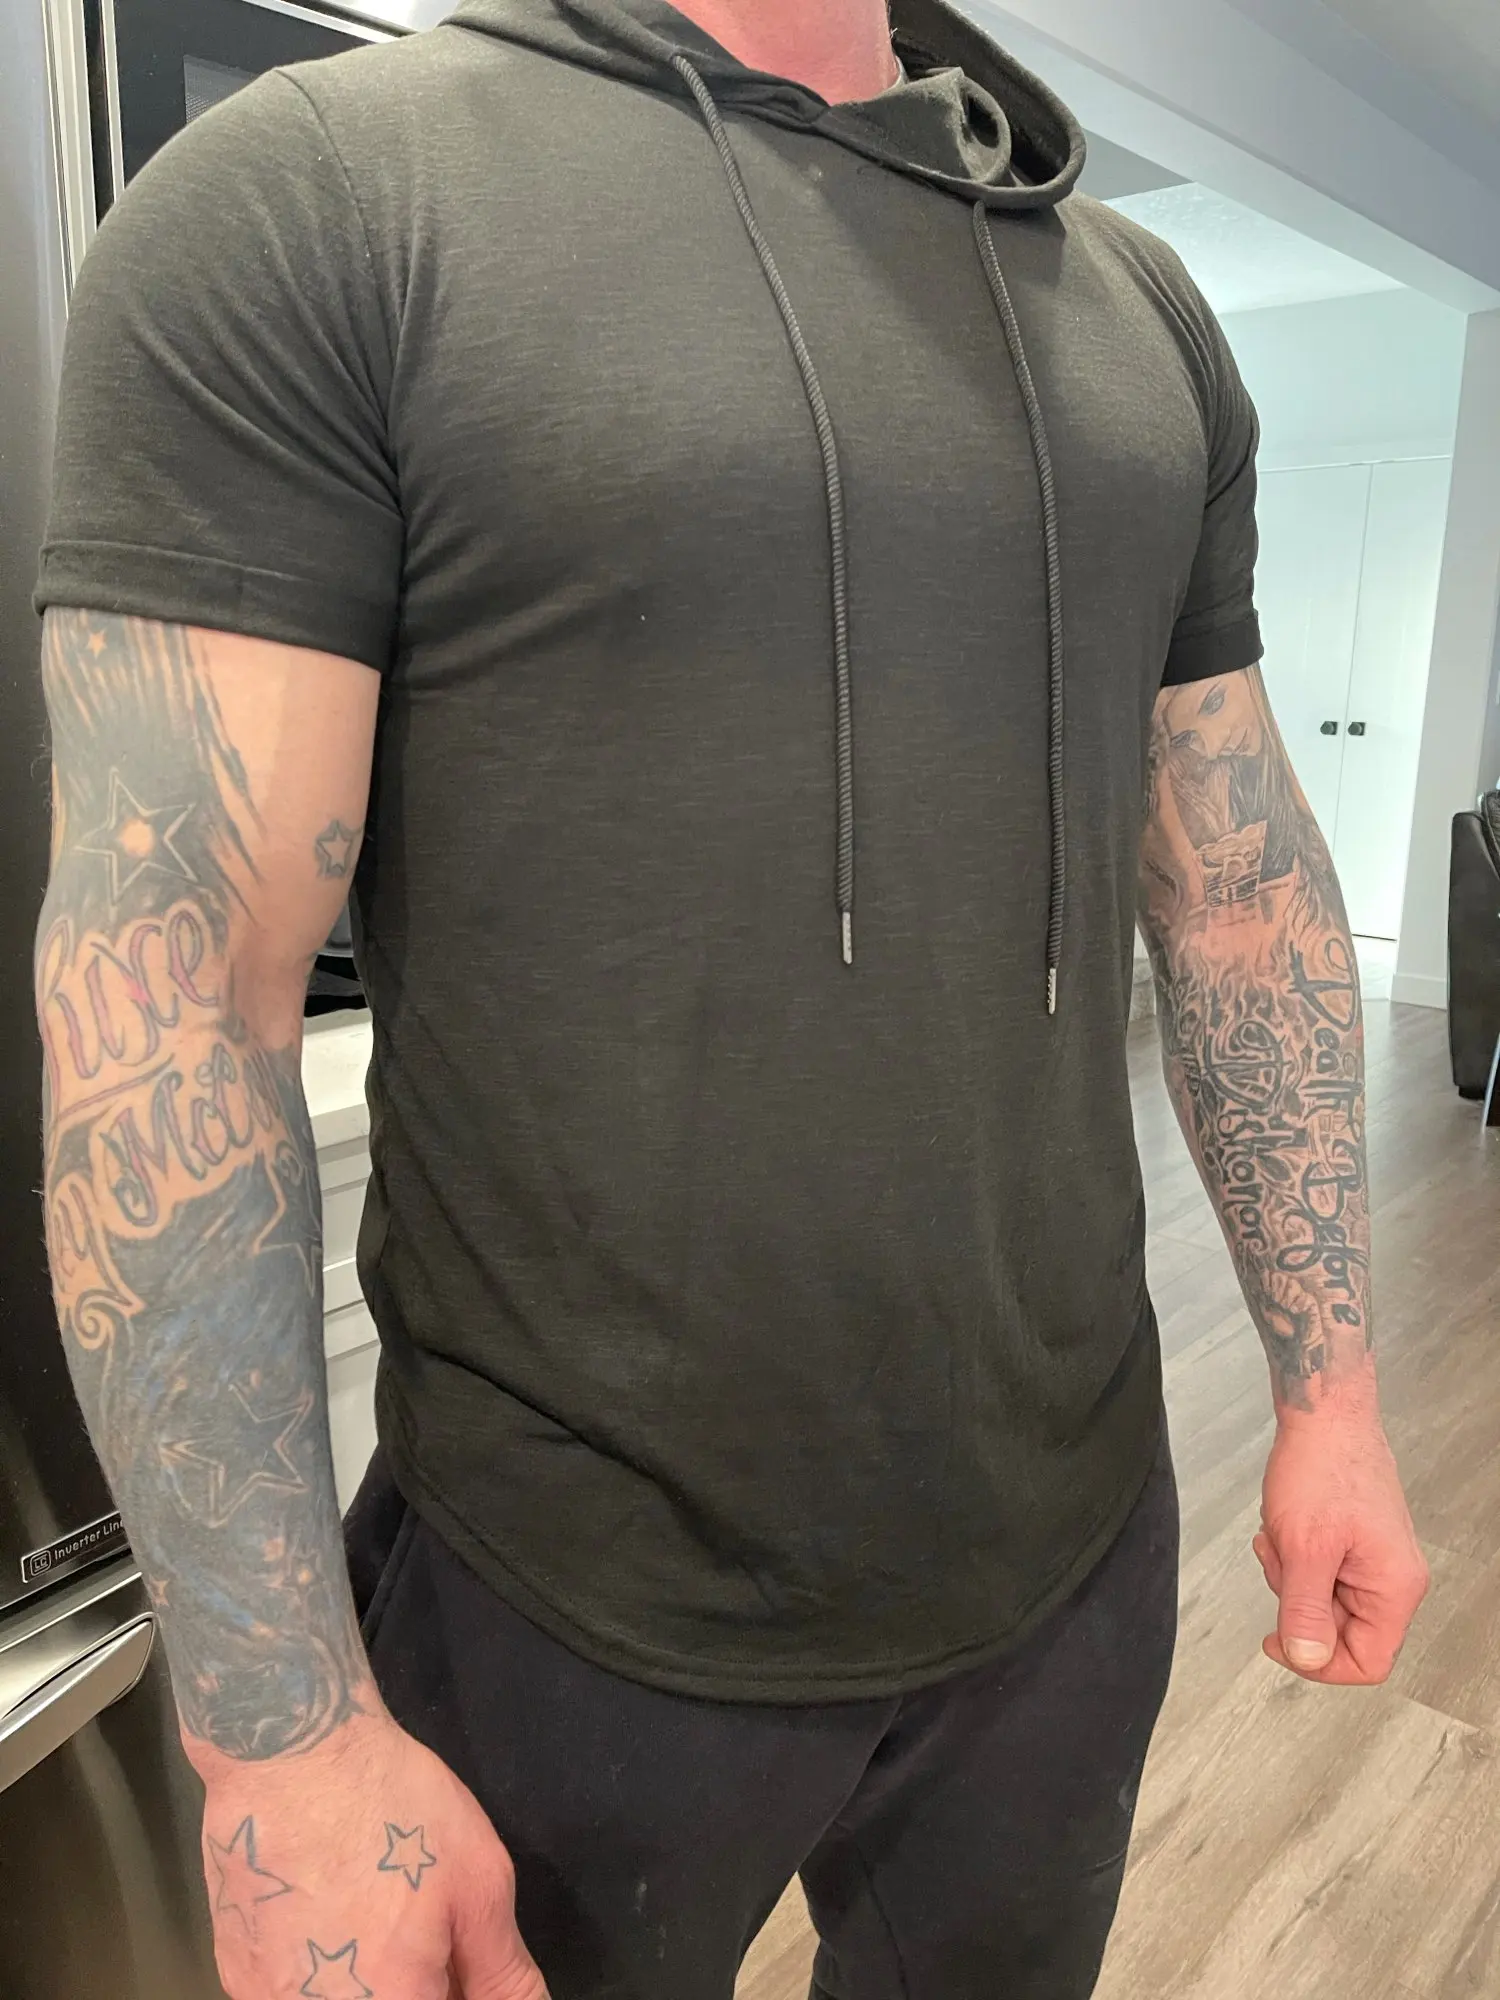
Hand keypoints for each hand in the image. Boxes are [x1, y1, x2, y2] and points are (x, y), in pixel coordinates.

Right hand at [195, 1710, 548, 1998]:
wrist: (291, 1755)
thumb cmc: (392, 1811)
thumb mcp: (478, 1884)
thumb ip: (503, 1973)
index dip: (454, 1989)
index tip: (457, 1963)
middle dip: (415, 1982)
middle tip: (418, 1926)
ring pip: (338, 1999)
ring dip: (365, 1978)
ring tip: (370, 1910)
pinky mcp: (236, 1973)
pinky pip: (294, 1988)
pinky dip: (319, 1966)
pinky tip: (324, 1908)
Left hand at [1254, 1406, 1428, 1684]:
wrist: (1323, 1413)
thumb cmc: (1323, 1465)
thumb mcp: (1304, 1548)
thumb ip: (1305, 1610)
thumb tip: (1307, 1658)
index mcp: (1394, 1587)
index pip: (1367, 1662)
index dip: (1320, 1662)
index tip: (1281, 1639)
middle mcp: (1392, 1578)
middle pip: (1339, 1631)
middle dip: (1297, 1600)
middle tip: (1281, 1559)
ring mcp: (1374, 1559)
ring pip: (1322, 1599)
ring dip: (1291, 1573)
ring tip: (1283, 1534)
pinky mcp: (1354, 1543)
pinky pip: (1319, 1571)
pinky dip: (1294, 1554)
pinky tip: (1284, 1526)